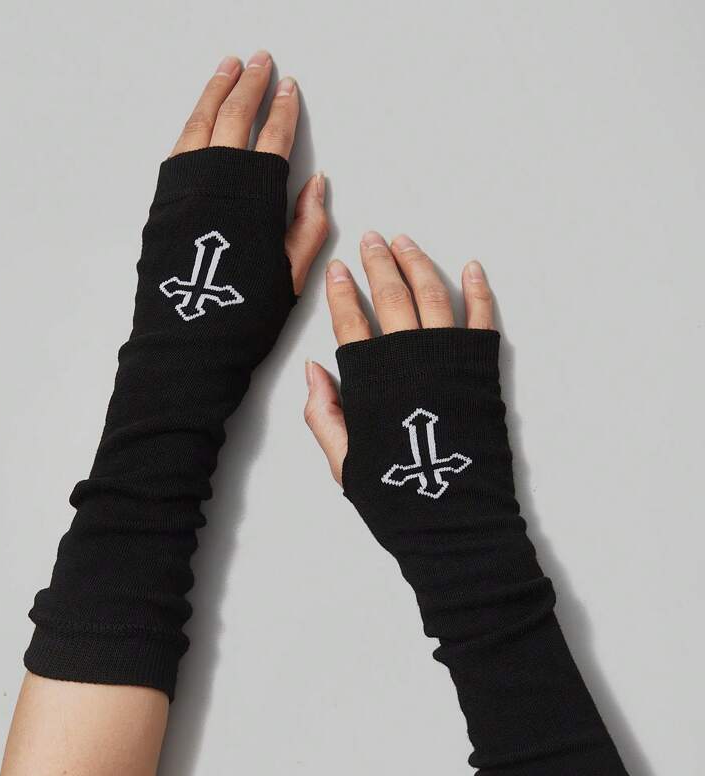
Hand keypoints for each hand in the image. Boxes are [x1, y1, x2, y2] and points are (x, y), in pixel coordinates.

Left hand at [170, 50, 327, 294]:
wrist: (187, 344)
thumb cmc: (242, 318)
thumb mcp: (290, 277)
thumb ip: (307, 226)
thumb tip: (316, 183)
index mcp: (255, 201)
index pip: (274, 140)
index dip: (284, 111)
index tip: (289, 88)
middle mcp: (217, 185)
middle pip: (234, 119)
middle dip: (249, 85)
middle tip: (259, 60)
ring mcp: (184, 189)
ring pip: (200, 125)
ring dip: (215, 91)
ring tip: (227, 68)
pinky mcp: (162, 202)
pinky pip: (179, 148)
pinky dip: (192, 123)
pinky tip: (200, 117)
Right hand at [304, 232, 494, 482]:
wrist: (453, 517)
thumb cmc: (395, 495)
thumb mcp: (343, 462)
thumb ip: (323, 414)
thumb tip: (313, 367)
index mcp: (370, 381)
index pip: (350, 321)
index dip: (340, 292)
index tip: (336, 268)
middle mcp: (409, 359)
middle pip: (389, 296)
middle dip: (377, 262)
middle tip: (370, 238)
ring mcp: (448, 358)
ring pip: (431, 295)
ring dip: (417, 263)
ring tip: (404, 241)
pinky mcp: (482, 366)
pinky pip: (480, 317)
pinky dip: (478, 289)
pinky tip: (472, 267)